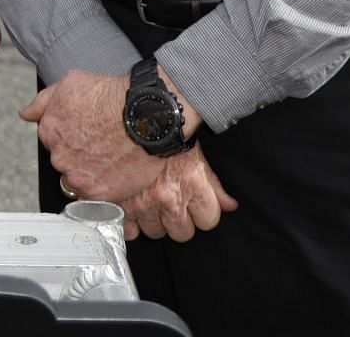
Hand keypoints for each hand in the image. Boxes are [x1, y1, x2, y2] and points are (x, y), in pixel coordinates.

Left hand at [22, 70, 163, 205]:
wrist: (146, 116)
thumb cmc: (114, 97)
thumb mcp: (72, 83)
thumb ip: (43, 101)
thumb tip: (26, 113)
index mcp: (49, 131)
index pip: (53, 142)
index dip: (72, 137)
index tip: (87, 134)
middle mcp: (58, 156)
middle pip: (64, 163)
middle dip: (79, 157)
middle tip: (102, 146)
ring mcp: (77, 177)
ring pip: (77, 182)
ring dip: (90, 175)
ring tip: (112, 160)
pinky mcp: (97, 194)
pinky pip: (93, 200)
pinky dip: (104, 190)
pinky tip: (116, 176)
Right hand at [119, 142, 237, 240]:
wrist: (131, 117)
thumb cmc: (166, 132)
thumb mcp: (196, 154)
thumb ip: (214, 185)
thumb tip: (230, 205)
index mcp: (192, 184)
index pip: (208, 220)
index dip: (202, 212)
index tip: (194, 204)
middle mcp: (168, 197)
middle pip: (182, 233)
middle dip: (178, 220)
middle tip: (170, 202)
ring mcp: (142, 202)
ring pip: (155, 232)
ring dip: (153, 220)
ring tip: (149, 200)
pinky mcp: (119, 203)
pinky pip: (129, 231)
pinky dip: (130, 221)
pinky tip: (132, 207)